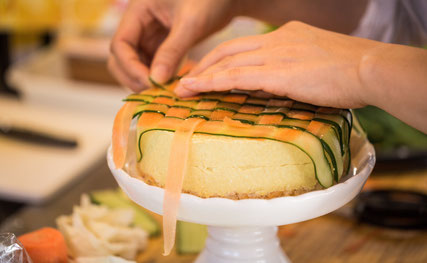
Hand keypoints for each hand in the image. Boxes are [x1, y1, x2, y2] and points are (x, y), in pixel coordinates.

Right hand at [109, 0, 236, 91]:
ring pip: (137, 65)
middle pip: (122, 57)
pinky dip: (160, 78)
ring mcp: (151, 36)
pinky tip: (173, 87)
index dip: (130, 67)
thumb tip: (155, 81)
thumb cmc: (210, 0)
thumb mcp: (190, 24)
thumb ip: (172, 51)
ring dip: (146, 80)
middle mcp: (140, 24)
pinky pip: (154, 66)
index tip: (149, 83)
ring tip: (164, 93)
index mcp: (138, 11)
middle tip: (153, 93)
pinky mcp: (164, 45)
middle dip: (134, 77)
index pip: (120, 44)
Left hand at [175, 21, 378, 108]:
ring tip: (183, 87)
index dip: (222, 57)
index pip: (245, 46)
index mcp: (286, 35)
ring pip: (227, 63)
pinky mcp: (275, 73)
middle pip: (229, 50)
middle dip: (205, 64)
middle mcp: (276, 40)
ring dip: (202, 75)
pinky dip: (212, 83)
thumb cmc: (352, 72)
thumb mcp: (320, 61)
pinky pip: (235, 77)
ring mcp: (275, 55)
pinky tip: (196, 89)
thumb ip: (299, 67)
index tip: (208, 69)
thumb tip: (289, 81)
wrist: (369, 68)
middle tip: (188, 79)